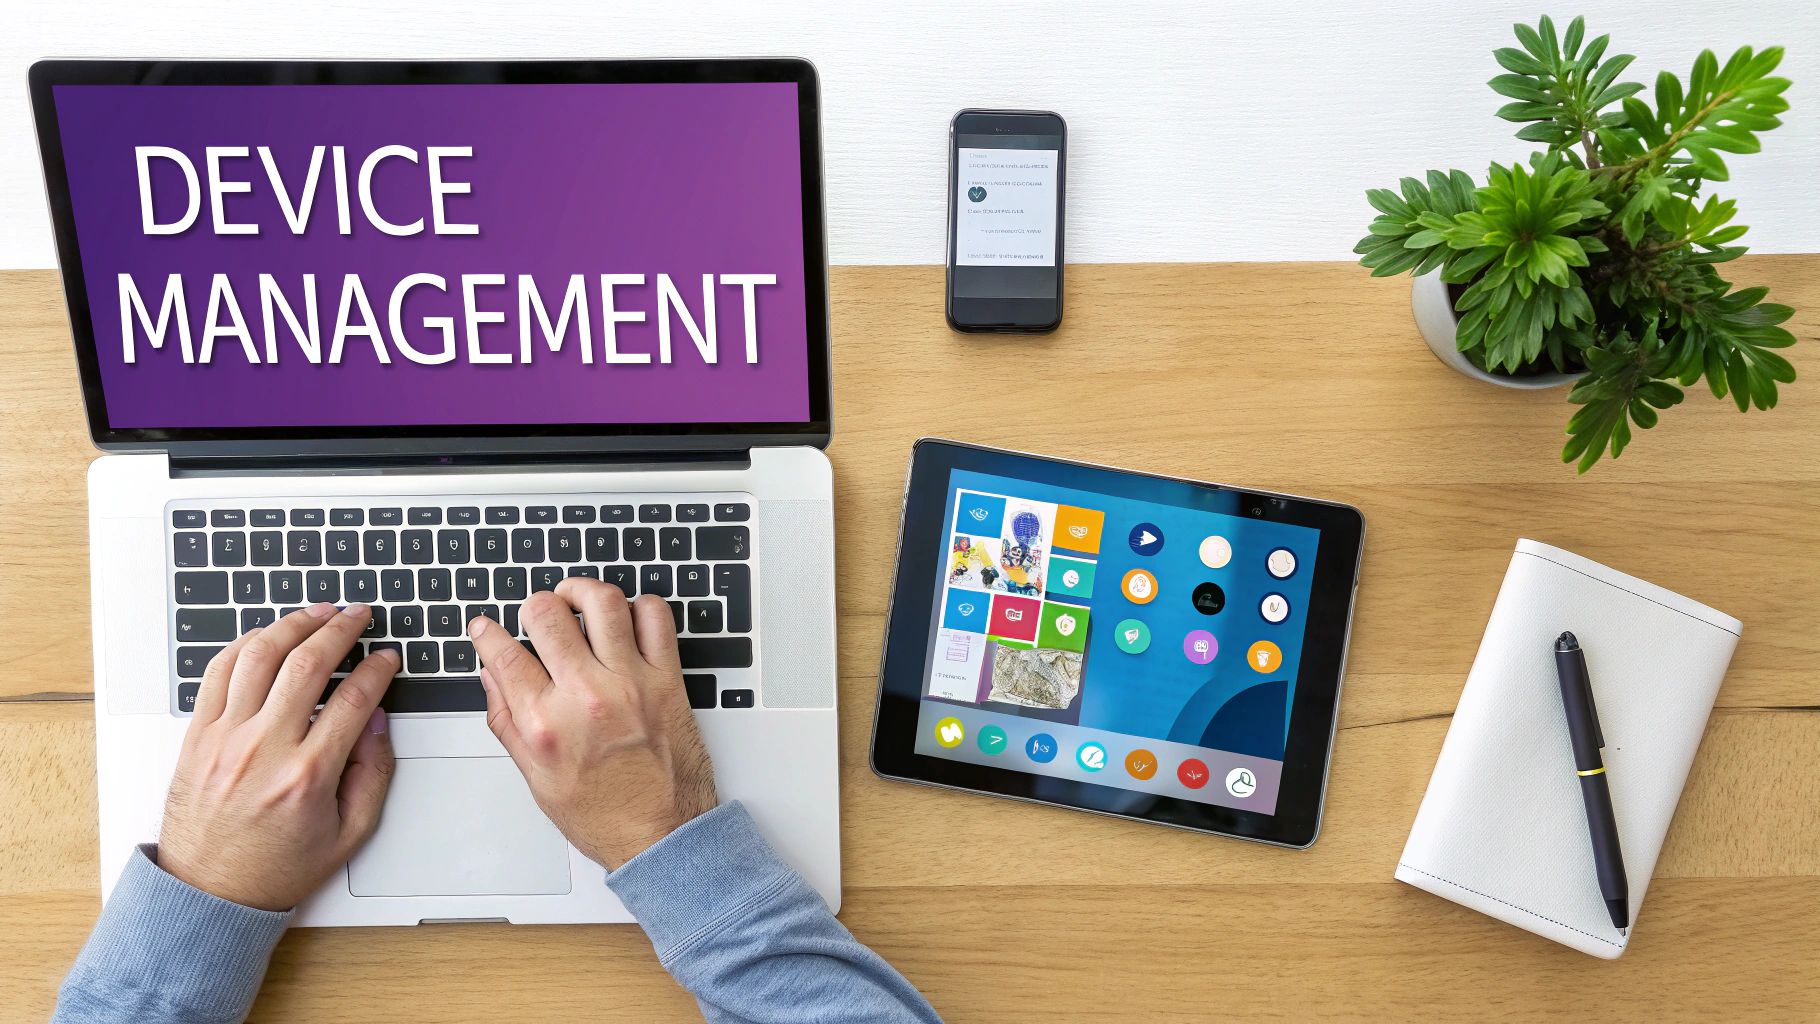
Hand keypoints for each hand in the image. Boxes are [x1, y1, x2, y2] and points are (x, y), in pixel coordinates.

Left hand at [158, 603, 398, 910]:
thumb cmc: (277, 867)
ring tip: (317, 613)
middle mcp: (263, 750)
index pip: (353, 700)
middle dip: (341, 629)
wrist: (208, 893)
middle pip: (307, 664)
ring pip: (259, 656)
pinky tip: (268, 635)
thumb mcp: (349, 834)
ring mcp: (224, 739)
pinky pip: (218, 672)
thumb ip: (373, 774)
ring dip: (293, 624)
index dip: (378, 670)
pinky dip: (245, 644)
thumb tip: (377, 722)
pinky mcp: (197, 736)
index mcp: (307, 777)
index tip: (388, 658)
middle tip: (359, 616)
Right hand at [468, 580, 716, 869]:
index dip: (487, 632)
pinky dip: (640, 606)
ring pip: (603, 602)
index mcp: (545, 724)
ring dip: (583, 591)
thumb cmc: (602, 814)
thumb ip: (507, 721)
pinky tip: (627, 619)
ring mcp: (630, 683)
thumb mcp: (536, 777)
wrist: (660, 834)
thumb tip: (491, 675)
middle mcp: (586, 696)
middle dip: (535, 606)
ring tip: (577, 600)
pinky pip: (656, 617)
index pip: (503, 654)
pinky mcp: (667, 679)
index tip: (486, 626)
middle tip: (538, 614)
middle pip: (547, 614)